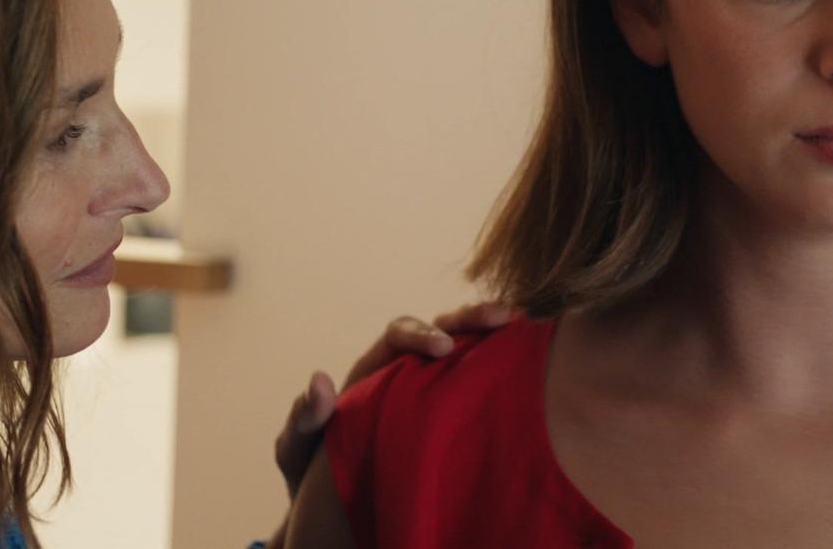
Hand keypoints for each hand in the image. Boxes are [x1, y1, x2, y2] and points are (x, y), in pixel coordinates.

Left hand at [273, 302, 516, 498]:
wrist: (338, 514)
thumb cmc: (316, 476)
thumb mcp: (298, 450)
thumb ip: (304, 418)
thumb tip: (319, 380)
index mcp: (374, 372)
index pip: (400, 335)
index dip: (419, 333)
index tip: (441, 347)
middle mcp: (408, 373)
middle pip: (443, 329)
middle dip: (469, 319)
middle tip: (498, 320)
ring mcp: (437, 392)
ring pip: (469, 351)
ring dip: (495, 335)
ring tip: (524, 328)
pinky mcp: (458, 415)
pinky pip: (483, 385)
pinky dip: (507, 370)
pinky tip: (533, 365)